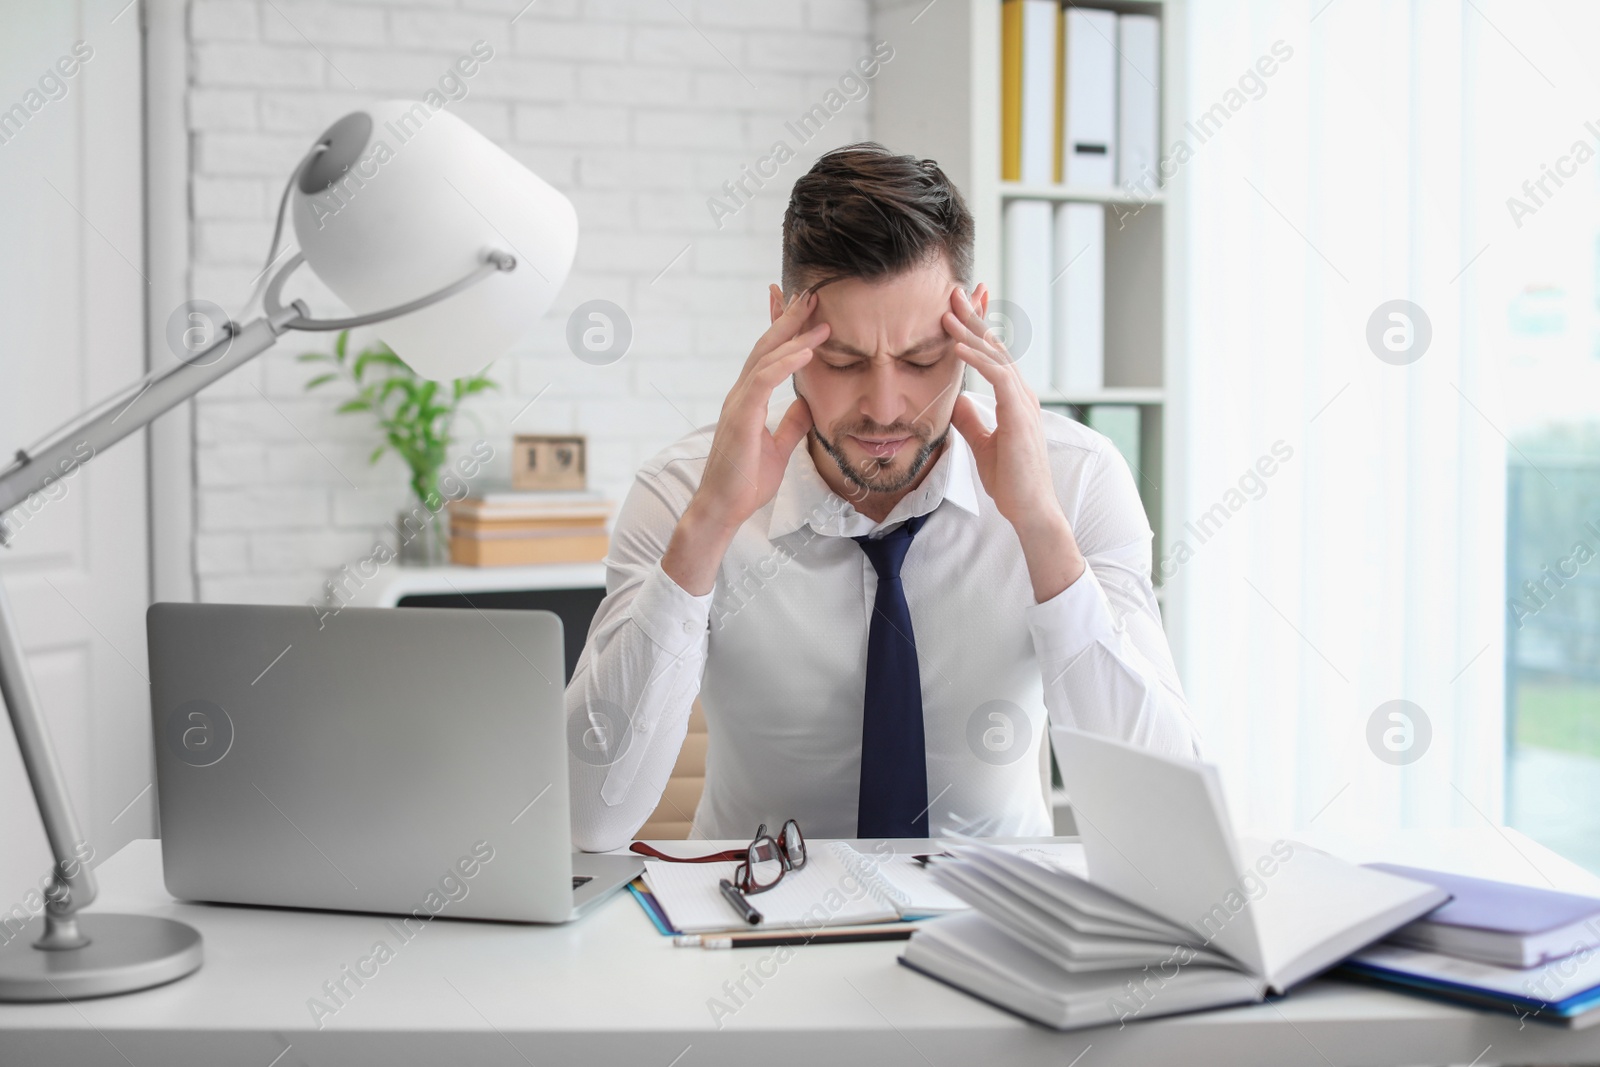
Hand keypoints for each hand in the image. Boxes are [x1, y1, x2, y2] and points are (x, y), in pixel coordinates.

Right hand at [662, 287, 825, 594]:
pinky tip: (806, 350)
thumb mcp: (780, 447)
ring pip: (766, 357)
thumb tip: (807, 404)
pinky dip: (786, 363)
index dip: (781, 327)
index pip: (767, 355)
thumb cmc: (746, 482)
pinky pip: (764, 381)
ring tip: (817, 315)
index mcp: (749, 399)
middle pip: (766, 346)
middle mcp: (741, 394)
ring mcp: (738, 403)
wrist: (723, 509)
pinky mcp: (740, 417)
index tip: (798, 303)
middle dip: (788, 318)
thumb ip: (791, 423)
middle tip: (812, 293)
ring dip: (793, 334)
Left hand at [943, 284, 1086, 598]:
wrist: (1030, 509)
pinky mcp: (1019, 414)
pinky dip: (976, 358)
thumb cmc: (1011, 481)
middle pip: (995, 345)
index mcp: (1012, 398)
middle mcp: (1021, 393)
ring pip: (995, 355)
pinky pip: (997, 376)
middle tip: (953, 291)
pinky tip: (956, 346)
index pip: (993, 355)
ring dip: (970, 330)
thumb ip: (969, 419)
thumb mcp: (982, 443)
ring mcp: (1023, 401)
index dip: (977, 329)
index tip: (958, 308)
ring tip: (946, 311)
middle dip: (974, 316)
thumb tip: (952, 400)